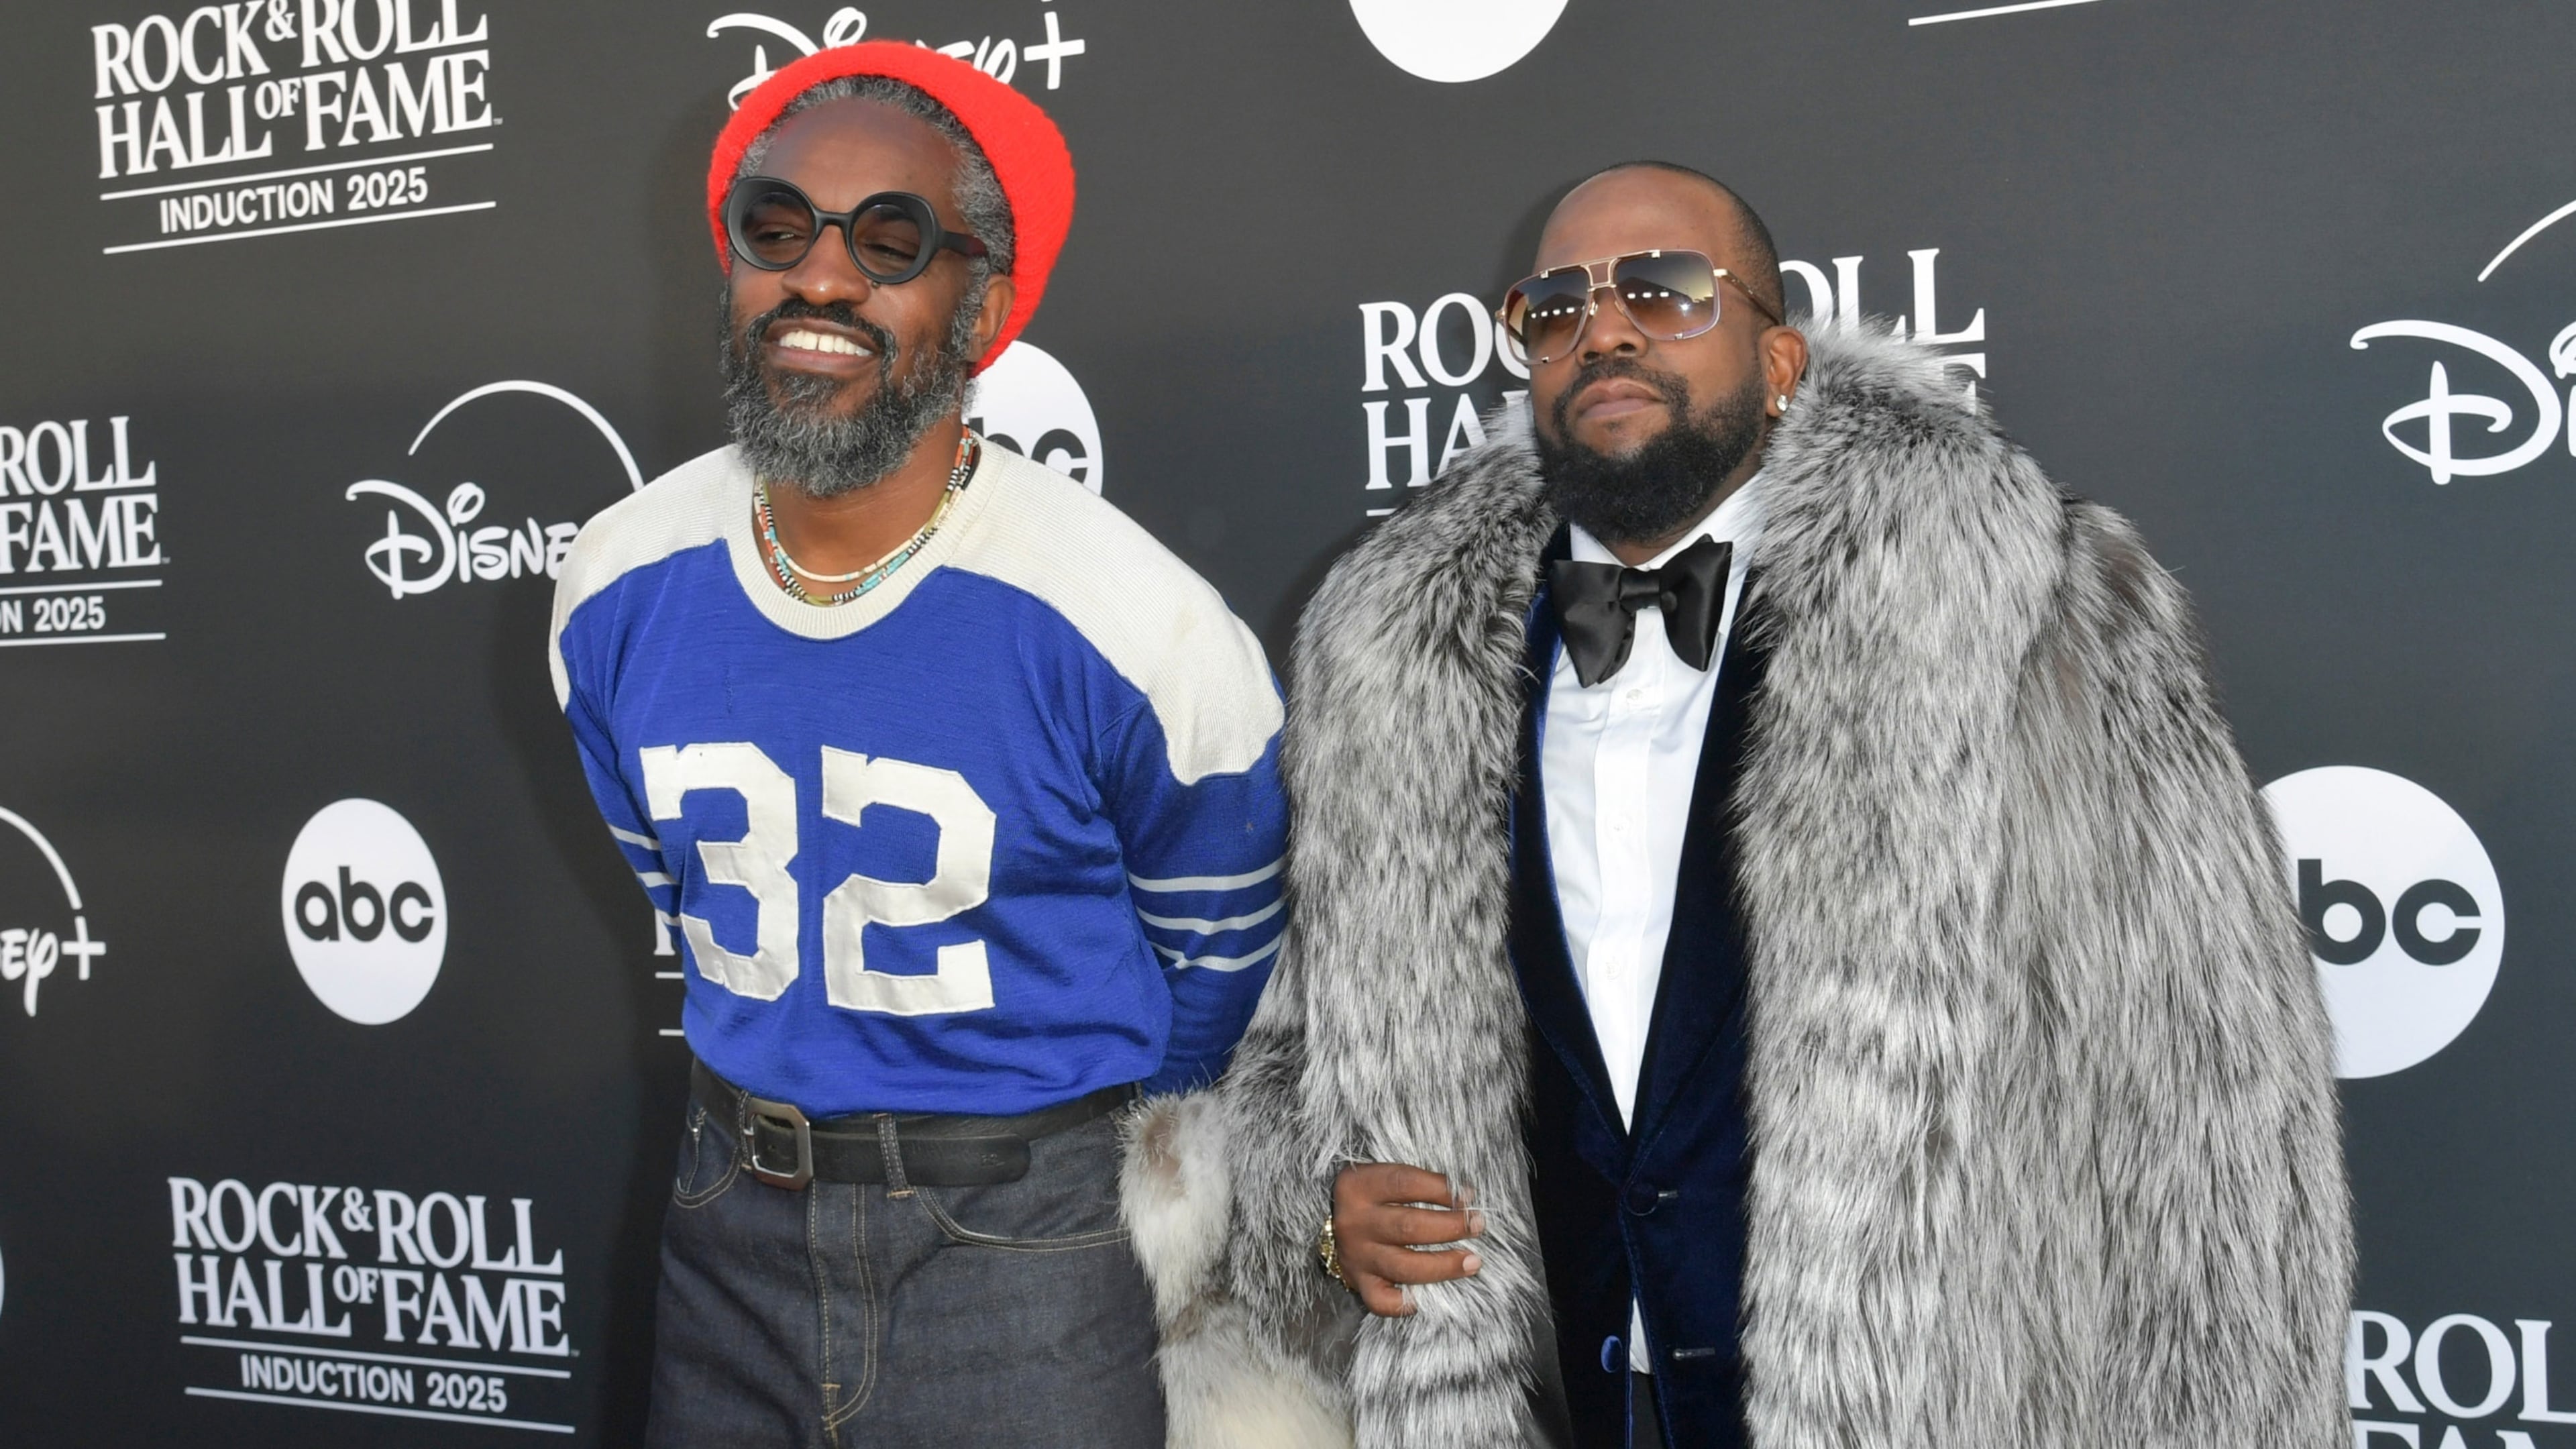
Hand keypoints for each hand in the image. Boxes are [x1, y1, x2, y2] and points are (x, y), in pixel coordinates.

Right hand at [1330, 1162, 1484, 1316]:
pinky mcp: (1359, 1283)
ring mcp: (1356, 1256)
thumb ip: (1415, 1182)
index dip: (1440, 1188)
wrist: (1329, 1223)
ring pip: (1404, 1267)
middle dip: (1451, 1227)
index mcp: (1357, 1186)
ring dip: (1444, 1265)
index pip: (1404, 1183)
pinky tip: (1429, 1295)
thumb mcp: (1381, 1177)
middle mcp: (1354, 1222)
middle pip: (1408, 1226)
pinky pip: (1383, 1301)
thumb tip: (1464, 1196)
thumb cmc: (1372, 1197)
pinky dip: (1408, 1303)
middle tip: (1477, 1225)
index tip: (1469, 1195)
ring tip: (1473, 1261)